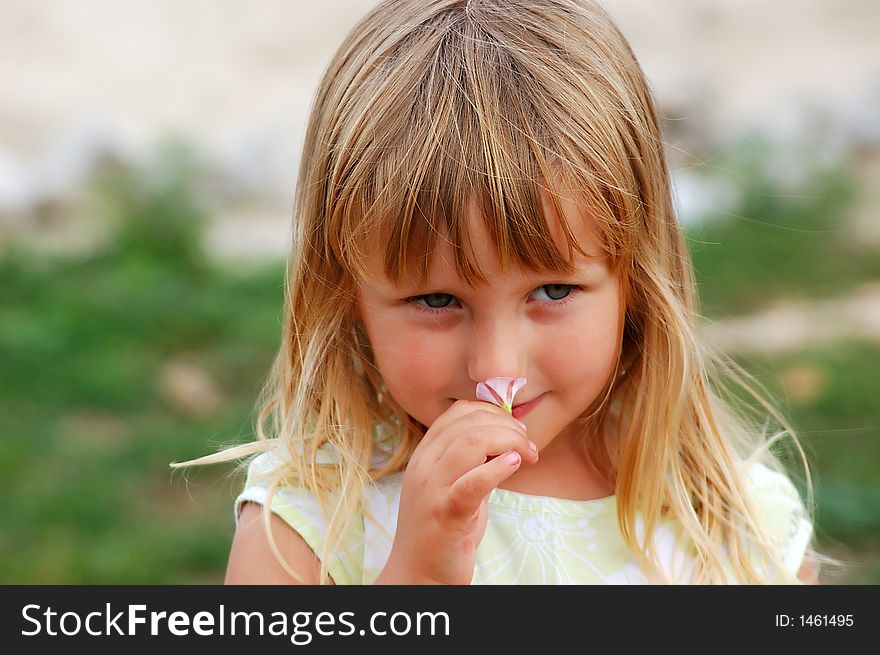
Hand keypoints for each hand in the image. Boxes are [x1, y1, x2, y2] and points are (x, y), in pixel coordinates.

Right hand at [381, 400, 538, 584]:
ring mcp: (431, 489)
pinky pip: (473, 482)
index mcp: (424, 456)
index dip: (492, 412)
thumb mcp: (455, 486)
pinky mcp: (446, 513)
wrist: (418, 575)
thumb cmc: (442, 531)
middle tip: (529, 444)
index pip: (457, 413)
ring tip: (528, 455)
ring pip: (471, 443)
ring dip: (509, 441)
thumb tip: (508, 440)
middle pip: (468, 423)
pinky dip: (498, 469)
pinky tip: (515, 464)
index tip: (516, 429)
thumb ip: (474, 463)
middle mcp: (423, 466)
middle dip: (507, 426)